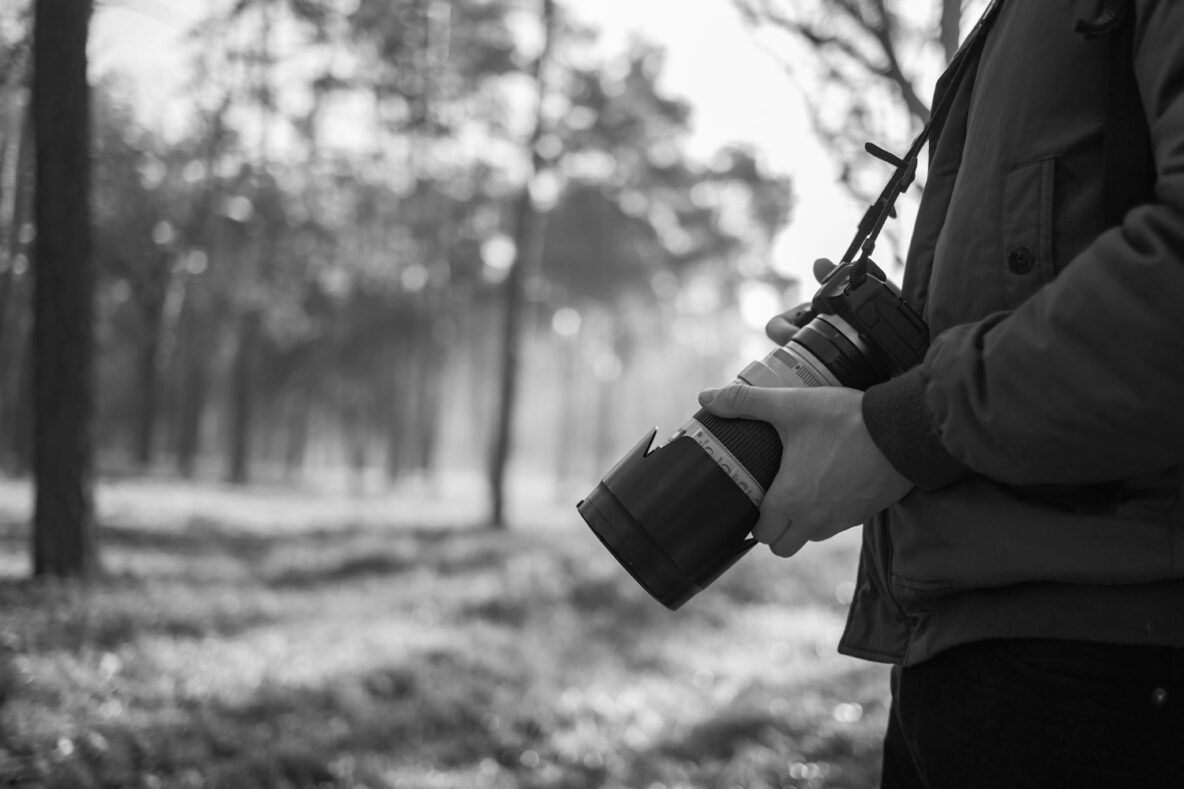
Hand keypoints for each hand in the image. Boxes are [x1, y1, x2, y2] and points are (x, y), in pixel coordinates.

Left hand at [697, 384, 912, 556]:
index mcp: (791, 501)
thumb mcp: (791, 405)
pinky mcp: (865, 515)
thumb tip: (706, 397)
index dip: (754, 518)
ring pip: (811, 537)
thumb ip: (745, 402)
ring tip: (800, 486)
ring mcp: (843, 521)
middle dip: (774, 529)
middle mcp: (815, 520)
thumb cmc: (845, 420)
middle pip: (783, 546)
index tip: (754, 494)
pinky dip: (829, 513)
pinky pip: (837, 525)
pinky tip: (829, 482)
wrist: (904, 430)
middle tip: (773, 495)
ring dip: (802, 522)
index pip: (761, 534)